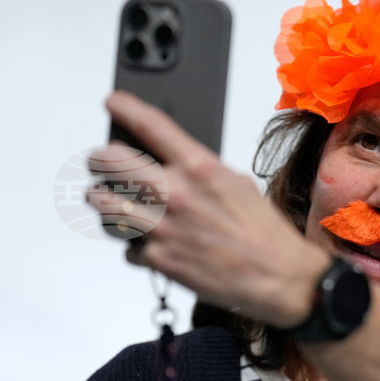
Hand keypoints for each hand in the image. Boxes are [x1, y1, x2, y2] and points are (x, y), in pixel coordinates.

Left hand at [87, 91, 324, 327]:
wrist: (279, 276)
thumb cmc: (264, 232)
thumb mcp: (237, 183)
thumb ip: (200, 171)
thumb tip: (172, 165)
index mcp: (200, 168)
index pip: (150, 124)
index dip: (124, 107)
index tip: (113, 103)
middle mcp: (177, 193)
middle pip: (108, 161)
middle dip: (100, 159)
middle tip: (102, 162)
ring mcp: (163, 228)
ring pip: (102, 203)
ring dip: (104, 200)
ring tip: (111, 200)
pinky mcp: (158, 259)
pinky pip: (126, 246)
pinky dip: (134, 244)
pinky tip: (151, 242)